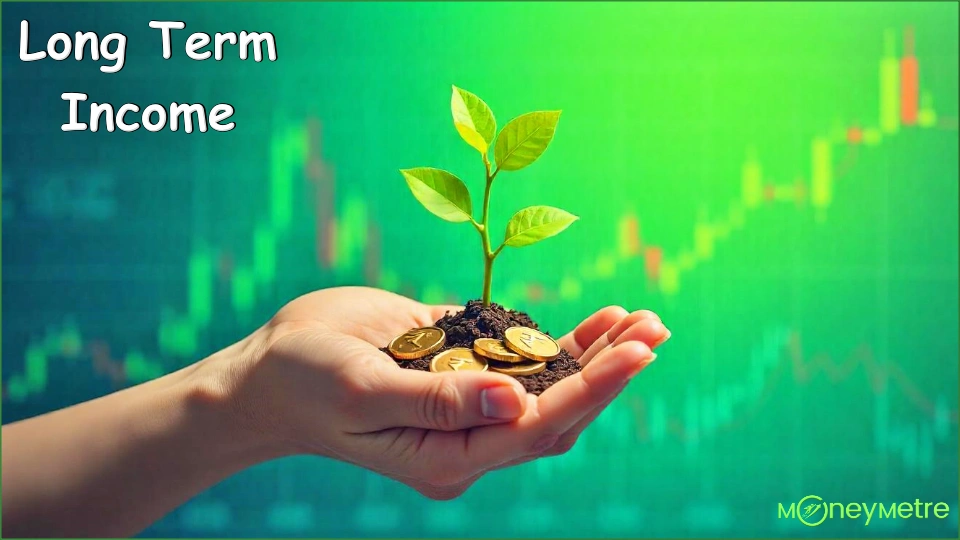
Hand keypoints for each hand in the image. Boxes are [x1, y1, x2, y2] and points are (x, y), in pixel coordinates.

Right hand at [205, 286, 670, 499]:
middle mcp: (468, 438)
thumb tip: (517, 400)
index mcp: (447, 456)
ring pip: (551, 389)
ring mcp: (469, 405)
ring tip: (644, 322)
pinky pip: (524, 362)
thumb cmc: (305, 381)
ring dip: (598, 357)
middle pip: (557, 413)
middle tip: (655, 331)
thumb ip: (437, 399)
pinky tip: (600, 322)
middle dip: (609, 373)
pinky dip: (564, 344)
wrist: (272, 372)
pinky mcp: (464, 372)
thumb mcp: (362, 389)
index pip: (535, 427)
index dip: (589, 391)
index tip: (634, 353)